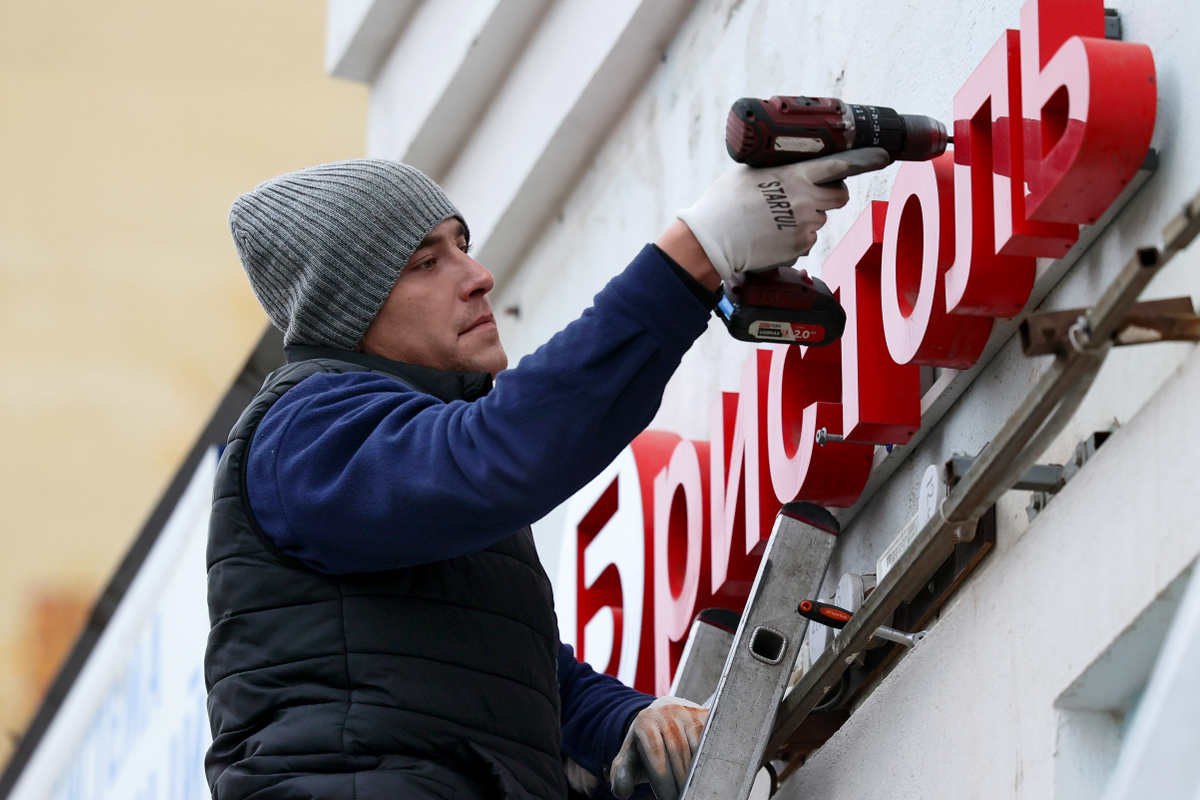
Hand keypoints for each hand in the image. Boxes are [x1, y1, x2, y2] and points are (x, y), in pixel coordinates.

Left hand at [609, 696, 708, 799]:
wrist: (661, 716)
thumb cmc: (644, 744)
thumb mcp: (628, 757)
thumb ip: (621, 774)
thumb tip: (622, 791)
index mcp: (644, 722)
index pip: (656, 754)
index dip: (663, 780)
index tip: (667, 798)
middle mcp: (665, 711)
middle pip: (677, 751)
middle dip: (680, 780)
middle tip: (682, 797)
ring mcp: (686, 712)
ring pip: (695, 747)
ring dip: (695, 772)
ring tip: (692, 790)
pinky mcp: (703, 715)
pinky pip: (709, 740)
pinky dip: (707, 759)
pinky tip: (702, 775)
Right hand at [676, 147, 891, 280]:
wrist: (714, 239)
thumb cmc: (724, 203)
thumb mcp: (749, 173)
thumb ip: (777, 170)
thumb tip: (785, 168)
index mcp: (796, 175)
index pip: (840, 165)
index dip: (864, 160)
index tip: (881, 156)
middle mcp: (807, 200)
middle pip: (839, 196)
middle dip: (830, 194)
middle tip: (807, 196)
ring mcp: (806, 226)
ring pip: (820, 219)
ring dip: (807, 217)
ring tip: (777, 219)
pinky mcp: (800, 247)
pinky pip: (807, 239)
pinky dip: (795, 237)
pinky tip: (772, 235)